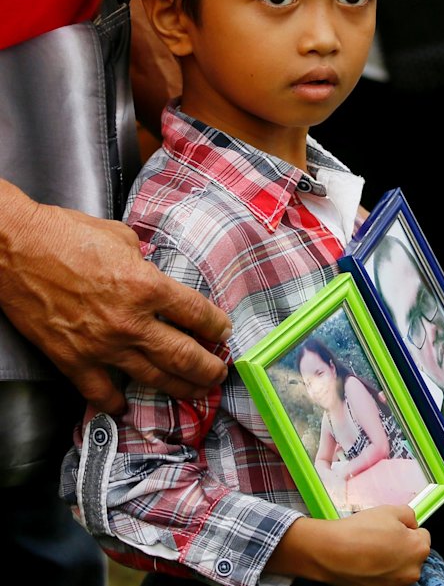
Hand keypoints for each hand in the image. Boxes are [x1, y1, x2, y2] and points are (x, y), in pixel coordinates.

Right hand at [0, 182, 230, 413]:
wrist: (16, 249)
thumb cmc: (66, 235)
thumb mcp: (121, 237)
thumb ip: (143, 261)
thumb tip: (150, 271)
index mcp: (147, 286)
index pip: (197, 313)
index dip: (217, 326)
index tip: (223, 332)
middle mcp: (131, 321)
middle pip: (184, 355)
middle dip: (208, 369)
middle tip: (219, 374)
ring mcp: (102, 346)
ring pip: (153, 378)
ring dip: (180, 388)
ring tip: (196, 393)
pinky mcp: (73, 360)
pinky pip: (101, 392)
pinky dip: (116, 403)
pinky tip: (126, 408)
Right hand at [267, 504, 429, 585]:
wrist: (335, 553)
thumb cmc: (361, 532)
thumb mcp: (389, 510)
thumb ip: (408, 514)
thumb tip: (410, 522)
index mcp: (419, 549)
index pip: (423, 534)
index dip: (408, 527)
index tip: (395, 525)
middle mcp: (413, 571)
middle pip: (413, 552)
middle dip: (401, 543)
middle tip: (381, 534)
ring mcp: (398, 584)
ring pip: (400, 564)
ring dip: (391, 556)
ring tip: (371, 545)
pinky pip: (387, 575)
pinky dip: (380, 567)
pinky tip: (367, 558)